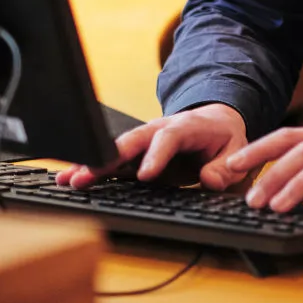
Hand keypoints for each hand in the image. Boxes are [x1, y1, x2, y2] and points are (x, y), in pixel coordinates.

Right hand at [55, 102, 247, 190]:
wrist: (214, 121)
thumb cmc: (222, 138)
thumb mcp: (235, 150)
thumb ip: (225, 167)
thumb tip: (211, 180)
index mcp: (186, 126)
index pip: (168, 138)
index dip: (156, 155)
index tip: (146, 176)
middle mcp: (158, 129)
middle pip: (132, 140)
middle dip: (109, 157)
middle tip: (89, 175)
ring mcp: (143, 141)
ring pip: (114, 150)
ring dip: (91, 164)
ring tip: (68, 179)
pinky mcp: (133, 154)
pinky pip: (110, 161)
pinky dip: (89, 168)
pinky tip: (67, 179)